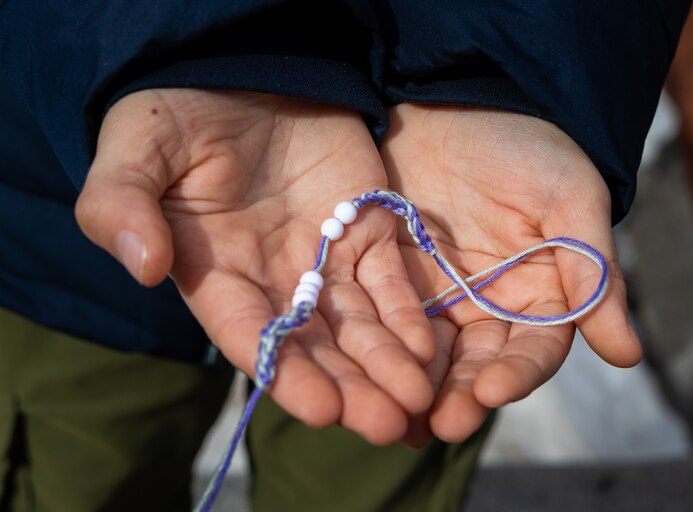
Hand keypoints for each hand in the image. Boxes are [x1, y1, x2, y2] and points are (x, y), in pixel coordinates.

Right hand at [75, 90, 434, 443]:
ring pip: (359, 324)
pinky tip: (428, 349)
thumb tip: (142, 266)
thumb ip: (121, 204)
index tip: (321, 408)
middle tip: (386, 426)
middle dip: (349, 387)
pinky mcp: (367, 230)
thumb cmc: (179, 112)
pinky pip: (390, 281)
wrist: (245, 69)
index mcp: (215, 273)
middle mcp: (274, 279)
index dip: (283, 371)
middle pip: (314, 346)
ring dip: (387, 365)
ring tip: (417, 402)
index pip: (249, 333)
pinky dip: (408, 315)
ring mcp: (325, 258)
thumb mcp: (138, 148)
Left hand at [381, 105, 641, 442]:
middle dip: (463, 395)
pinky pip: (390, 324)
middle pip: (481, 363)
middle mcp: (493, 305)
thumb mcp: (568, 198)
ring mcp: (443, 297)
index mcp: (543, 292)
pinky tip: (369, 379)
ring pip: (434, 355)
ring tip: (399, 420)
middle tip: (441, 424)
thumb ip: (592, 271)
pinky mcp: (397, 283)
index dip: (518, 371)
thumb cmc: (523, 145)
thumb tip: (628, 355)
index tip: (492, 390)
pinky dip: (384, 353)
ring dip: (419, 388)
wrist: (453, 100)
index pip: (536, 347)